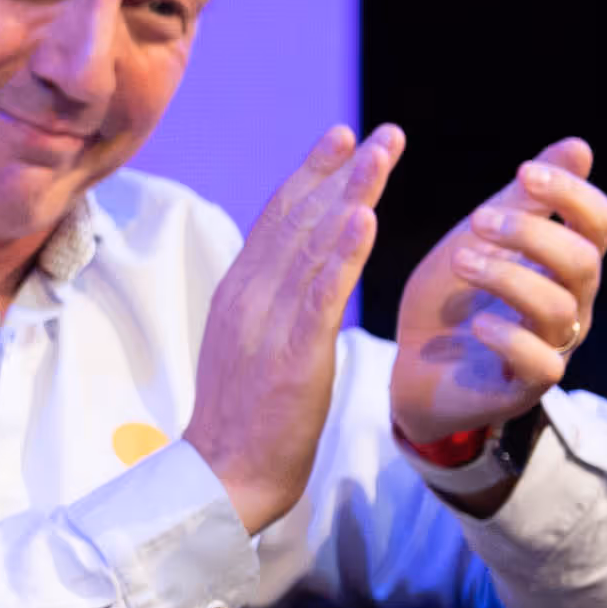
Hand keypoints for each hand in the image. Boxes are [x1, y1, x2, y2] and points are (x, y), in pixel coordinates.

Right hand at [184, 122, 399, 534]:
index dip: (310, 175)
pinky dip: (341, 254)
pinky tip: (363, 220)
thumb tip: (300, 270)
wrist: (224, 475)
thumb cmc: (244, 418)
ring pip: (312, 246)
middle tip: (381, 132)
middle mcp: (249, 297)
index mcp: (238, 293)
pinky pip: (319, 296)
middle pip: (297, 220)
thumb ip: (271, 304)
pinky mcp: (291, 355)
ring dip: (350, 194)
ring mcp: (267, 325)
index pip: (276, 220)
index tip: (342, 138)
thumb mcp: (251, 345)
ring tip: (382, 155)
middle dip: (340, 171)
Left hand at [391, 137, 606, 445]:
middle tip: (478, 220)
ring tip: (460, 261)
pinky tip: (477, 322)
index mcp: (563, 263)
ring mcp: (553, 346)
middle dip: (533, 234)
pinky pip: (541, 363)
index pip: (599, 222)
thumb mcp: (477, 241)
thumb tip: (579, 146)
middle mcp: (571, 303)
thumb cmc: (452, 300)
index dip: (573, 194)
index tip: (525, 172)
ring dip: (507, 277)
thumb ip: (522, 200)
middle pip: (584, 261)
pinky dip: (508, 337)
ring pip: (557, 306)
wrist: (412, 370)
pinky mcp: (525, 386)